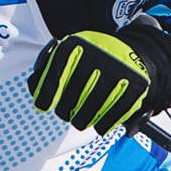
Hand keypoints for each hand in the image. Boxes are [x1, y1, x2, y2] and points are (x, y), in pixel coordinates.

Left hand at [28, 24, 169, 133]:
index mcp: (77, 45)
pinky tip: (99, 125)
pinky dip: (103, 125)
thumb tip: (35, 89)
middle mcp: (97, 54)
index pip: (54, 73)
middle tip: (66, 112)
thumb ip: (47, 68)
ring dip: (82, 120)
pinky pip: (112, 115)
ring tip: (81, 120)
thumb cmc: (94, 59)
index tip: (42, 106)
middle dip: (65, 110)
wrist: (133, 54)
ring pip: (90, 109)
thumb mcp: (71, 53)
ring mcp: (117, 70)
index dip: (45, 94)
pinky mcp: (135, 85)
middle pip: (71, 96)